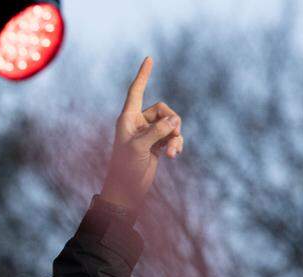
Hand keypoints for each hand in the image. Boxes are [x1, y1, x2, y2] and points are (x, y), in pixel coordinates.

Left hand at [100, 57, 183, 210]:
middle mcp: (137, 124)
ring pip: (170, 124)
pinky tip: (173, 156)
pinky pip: (172, 136)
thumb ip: (158, 131)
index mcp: (127, 119)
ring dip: (175, 136)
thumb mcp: (141, 147)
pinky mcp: (157, 145)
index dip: (143, 75)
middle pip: (162, 109)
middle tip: (172, 135)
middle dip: (171, 121)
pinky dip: (176, 144)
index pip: (136, 91)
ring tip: (172, 152)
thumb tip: (175, 120)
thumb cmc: (126, 169)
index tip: (149, 58)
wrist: (126, 192)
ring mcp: (148, 134)